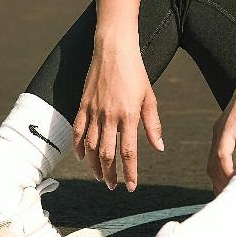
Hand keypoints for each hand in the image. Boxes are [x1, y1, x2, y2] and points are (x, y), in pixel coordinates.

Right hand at [73, 40, 163, 190]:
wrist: (114, 49)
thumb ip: (153, 125)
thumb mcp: (149, 98)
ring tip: (100, 176)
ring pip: (90, 147)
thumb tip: (158, 148)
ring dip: (94, 165)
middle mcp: (109, 116)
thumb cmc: (136, 73)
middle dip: (110, 174)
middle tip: (113, 186)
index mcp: (128, 115)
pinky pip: (77, 131)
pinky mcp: (82, 105)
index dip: (130, 173)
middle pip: (107, 154)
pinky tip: (82, 157)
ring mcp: (93, 111)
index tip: (132, 187)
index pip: (128, 152)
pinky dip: (78, 147)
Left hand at [208, 56, 235, 193]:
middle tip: (232, 206)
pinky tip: (234, 179)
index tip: (233, 199)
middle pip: (211, 169)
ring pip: (214, 164)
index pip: (218, 166)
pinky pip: (222, 151)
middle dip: (220, 189)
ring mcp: (222, 130)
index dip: (223, 184)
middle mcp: (219, 134)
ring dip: (222, 183)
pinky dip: (226, 168)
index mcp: (226, 135)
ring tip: (234, 198)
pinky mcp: (229, 125)